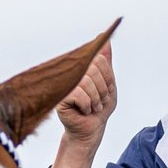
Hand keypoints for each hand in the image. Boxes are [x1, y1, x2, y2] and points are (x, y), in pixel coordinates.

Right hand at [51, 43, 116, 167]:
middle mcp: (72, 72)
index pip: (100, 59)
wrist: (91, 130)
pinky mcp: (60, 96)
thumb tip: (104, 37)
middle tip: (99, 101)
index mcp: (83, 67)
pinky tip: (84, 111)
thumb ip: (106, 62)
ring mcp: (65, 83)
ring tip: (92, 107)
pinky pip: (80, 94)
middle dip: (103, 89)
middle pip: (94, 69)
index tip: (106, 90)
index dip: (108, 77)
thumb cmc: (99, 108)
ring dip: (96, 99)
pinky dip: (87, 105)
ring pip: (87, 82)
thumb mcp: (108, 84)